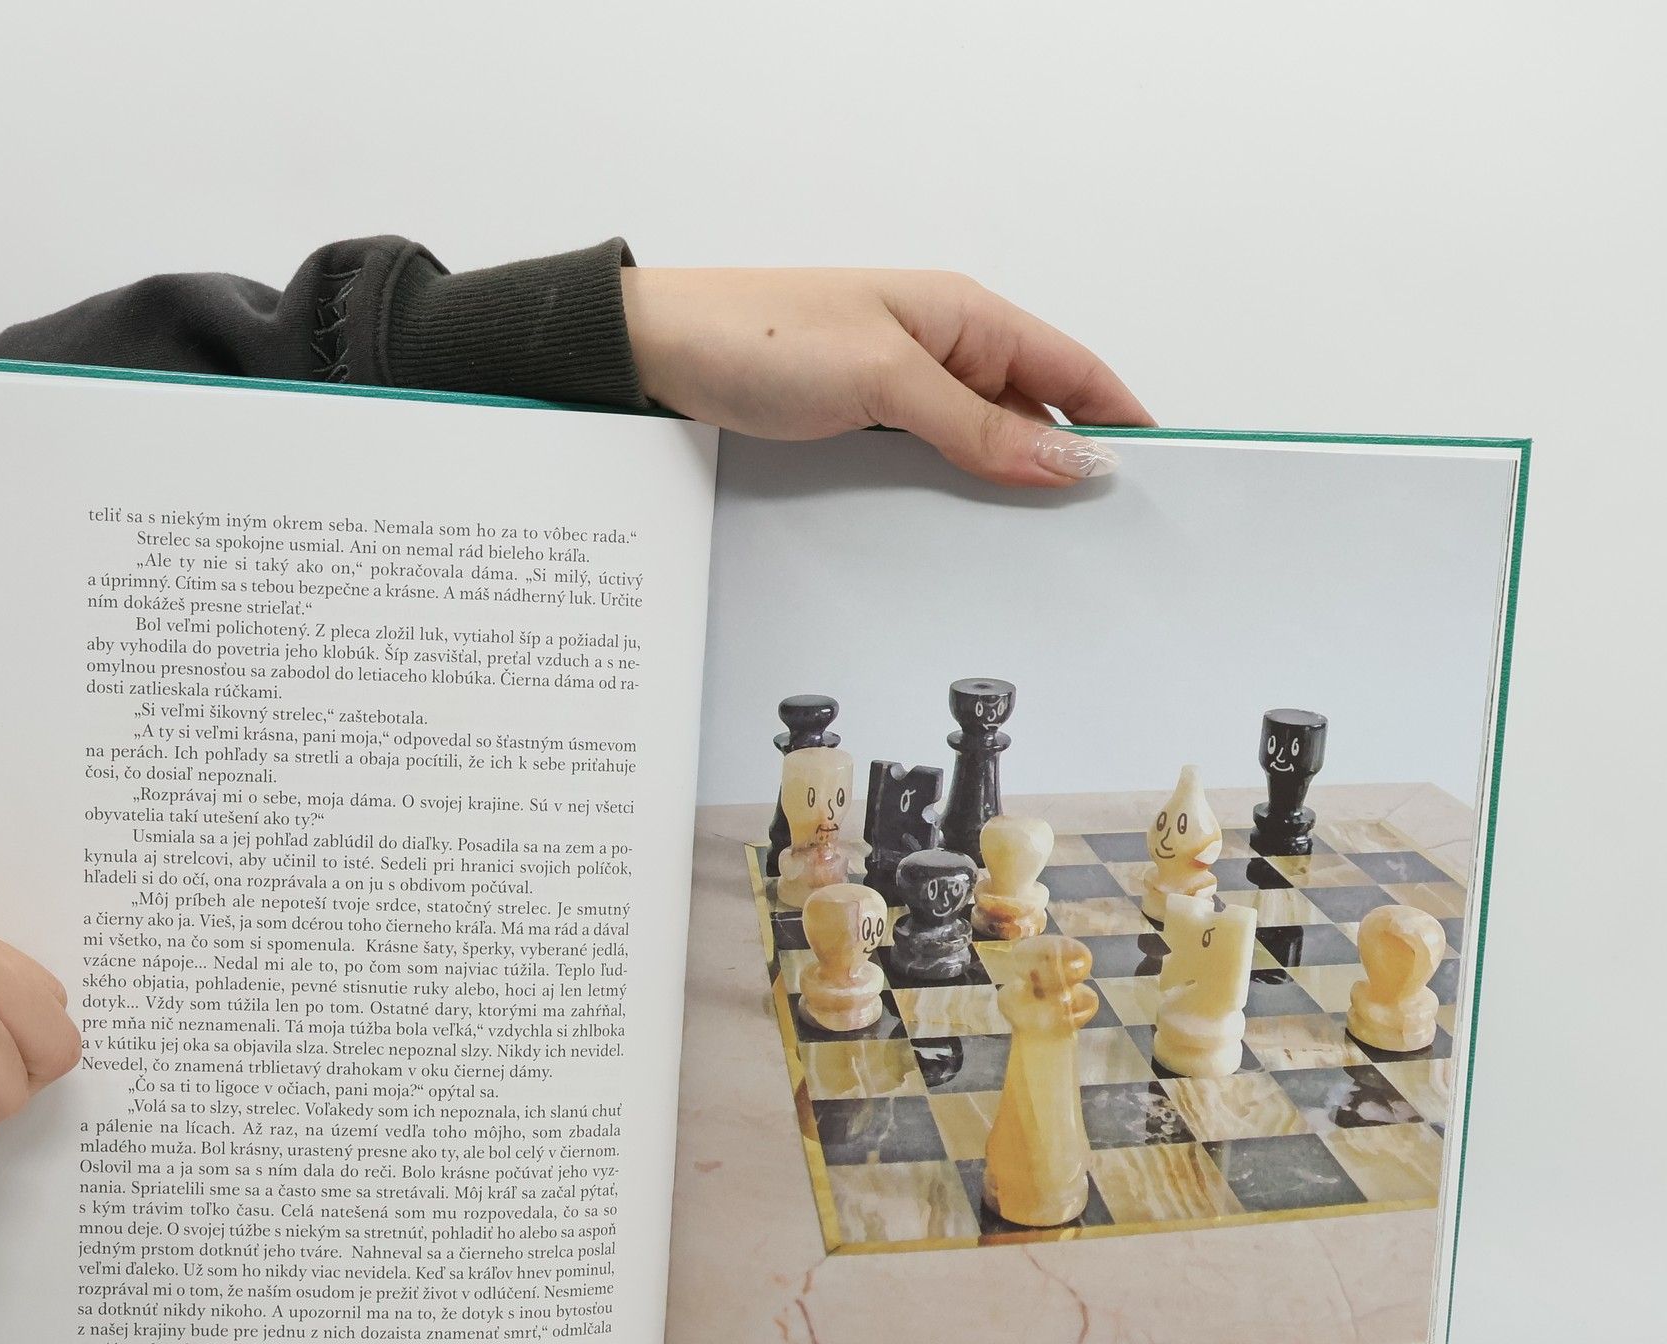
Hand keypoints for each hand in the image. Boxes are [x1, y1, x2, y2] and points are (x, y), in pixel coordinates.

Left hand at [620, 267, 1151, 487]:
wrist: (655, 356)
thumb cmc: (760, 338)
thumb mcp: (885, 380)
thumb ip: (979, 426)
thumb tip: (1072, 457)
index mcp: (963, 315)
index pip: (1072, 366)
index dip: (1121, 417)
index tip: (1161, 475)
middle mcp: (940, 350)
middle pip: (1032, 414)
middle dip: (1068, 468)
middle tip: (1104, 540)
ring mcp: (900, 392)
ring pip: (979, 448)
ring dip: (1007, 491)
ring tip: (1044, 553)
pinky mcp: (860, 427)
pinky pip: (929, 466)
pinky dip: (953, 498)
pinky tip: (965, 539)